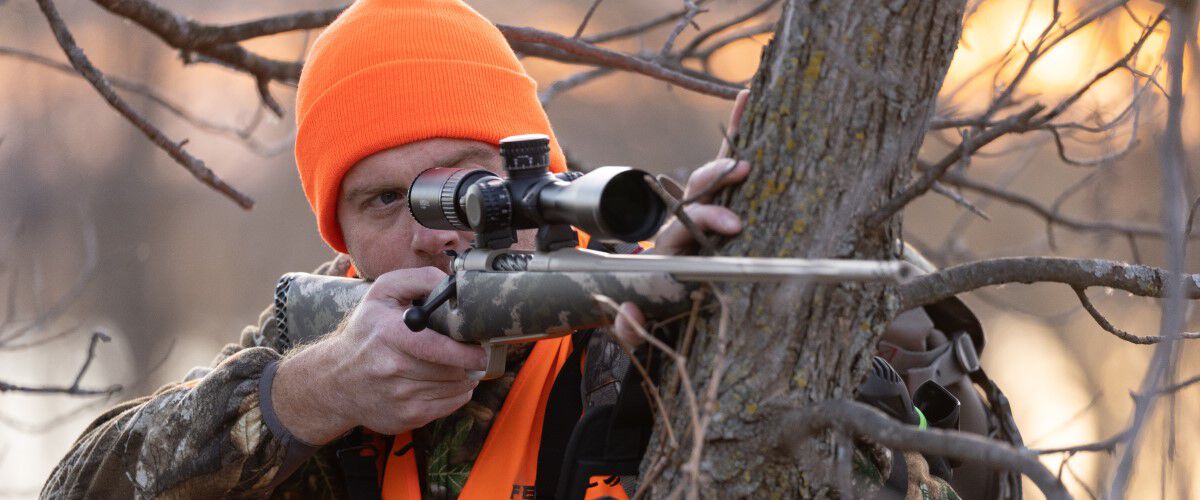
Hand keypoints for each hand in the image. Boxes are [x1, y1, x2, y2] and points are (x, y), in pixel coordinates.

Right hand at [272, 267, 486, 443]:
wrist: (336, 380)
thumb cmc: (366, 332)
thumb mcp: (382, 293)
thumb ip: (419, 280)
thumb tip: (451, 285)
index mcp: (390, 335)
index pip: (438, 348)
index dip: (466, 352)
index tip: (479, 349)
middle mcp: (393, 369)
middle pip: (454, 370)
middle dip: (467, 361)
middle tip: (469, 352)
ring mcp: (401, 397)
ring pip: (457, 388)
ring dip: (464, 376)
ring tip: (454, 364)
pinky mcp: (407, 417)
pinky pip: (451, 405)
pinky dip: (457, 393)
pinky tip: (444, 380)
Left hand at [613, 89, 751, 345]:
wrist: (636, 296)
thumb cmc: (644, 311)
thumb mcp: (631, 326)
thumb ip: (628, 327)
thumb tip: (629, 312)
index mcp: (668, 248)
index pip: (687, 224)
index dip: (709, 219)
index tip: (735, 224)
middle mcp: (681, 224)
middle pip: (697, 192)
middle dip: (717, 179)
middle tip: (743, 170)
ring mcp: (695, 215)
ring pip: (711, 176)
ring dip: (729, 147)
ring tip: (750, 112)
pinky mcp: (712, 210)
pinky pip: (722, 172)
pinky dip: (734, 135)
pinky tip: (746, 97)